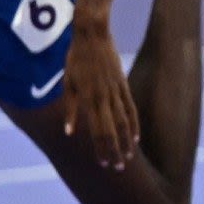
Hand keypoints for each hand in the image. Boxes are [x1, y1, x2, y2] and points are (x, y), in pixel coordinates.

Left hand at [59, 21, 140, 170]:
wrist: (93, 35)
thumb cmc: (75, 58)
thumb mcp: (66, 82)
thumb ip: (70, 108)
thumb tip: (69, 131)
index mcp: (89, 99)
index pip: (97, 130)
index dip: (101, 148)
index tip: (103, 163)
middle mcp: (105, 98)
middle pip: (112, 130)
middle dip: (115, 151)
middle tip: (118, 168)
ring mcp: (116, 92)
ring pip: (124, 122)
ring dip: (126, 141)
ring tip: (129, 157)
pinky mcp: (123, 85)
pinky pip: (130, 109)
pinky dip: (134, 124)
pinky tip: (136, 136)